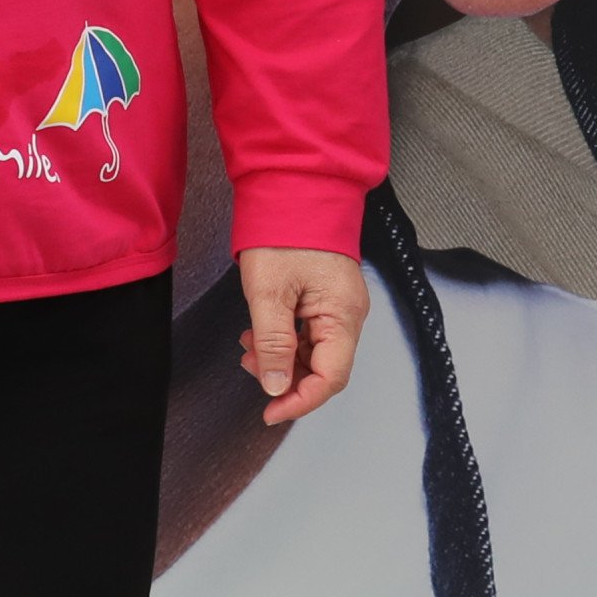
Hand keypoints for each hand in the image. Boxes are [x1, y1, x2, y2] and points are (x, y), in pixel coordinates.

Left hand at [233, 247, 366, 424]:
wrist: (297, 186)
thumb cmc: (286, 230)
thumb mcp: (269, 293)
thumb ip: (273, 344)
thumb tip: (276, 386)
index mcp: (342, 315)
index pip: (330, 377)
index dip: (300, 400)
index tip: (270, 410)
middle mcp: (348, 313)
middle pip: (323, 366)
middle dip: (286, 376)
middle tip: (250, 367)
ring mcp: (338, 304)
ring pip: (313, 350)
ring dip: (281, 356)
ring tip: (248, 346)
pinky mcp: (326, 295)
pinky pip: (310, 330)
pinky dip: (284, 338)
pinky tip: (259, 332)